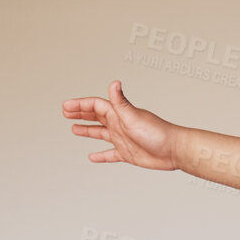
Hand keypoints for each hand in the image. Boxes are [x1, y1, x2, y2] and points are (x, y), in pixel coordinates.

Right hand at [62, 81, 179, 169]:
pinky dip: (101, 156)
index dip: (79, 105)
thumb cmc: (157, 133)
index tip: (65, 107)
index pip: (95, 105)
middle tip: (65, 112)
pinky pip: (110, 154)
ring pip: (100, 133)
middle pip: (95, 116)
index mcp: (119, 114)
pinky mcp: (128, 154)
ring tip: (74, 129)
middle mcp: (119, 125)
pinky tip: (93, 157)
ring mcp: (123, 139)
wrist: (174, 151)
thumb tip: (114, 83)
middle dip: (80, 114)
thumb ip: (121, 102)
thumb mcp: (134, 116)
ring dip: (88, 131)